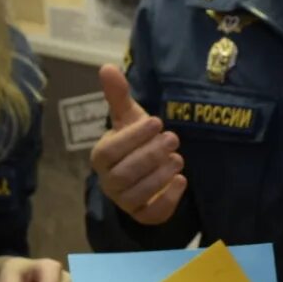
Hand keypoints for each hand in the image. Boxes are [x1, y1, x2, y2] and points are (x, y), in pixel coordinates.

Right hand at [90, 64, 186, 224]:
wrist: (146, 170)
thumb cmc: (134, 141)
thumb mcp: (128, 117)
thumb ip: (118, 95)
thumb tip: (107, 67)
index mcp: (101, 157)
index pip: (110, 151)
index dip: (133, 137)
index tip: (157, 122)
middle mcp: (108, 181)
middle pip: (124, 174)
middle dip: (151, 156)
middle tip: (173, 139)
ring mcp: (125, 200)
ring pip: (138, 193)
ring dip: (160, 175)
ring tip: (178, 158)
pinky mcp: (143, 214)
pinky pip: (151, 213)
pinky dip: (168, 199)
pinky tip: (181, 181)